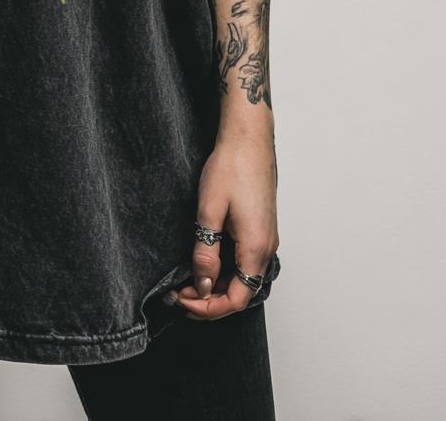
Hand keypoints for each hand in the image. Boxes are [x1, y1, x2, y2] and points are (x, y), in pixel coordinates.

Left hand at [173, 130, 278, 320]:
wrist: (249, 139)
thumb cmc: (231, 167)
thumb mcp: (209, 211)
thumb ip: (206, 252)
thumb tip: (203, 285)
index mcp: (256, 248)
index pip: (236, 299)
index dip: (208, 308)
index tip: (182, 300)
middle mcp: (267, 248)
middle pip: (241, 293)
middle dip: (209, 300)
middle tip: (178, 293)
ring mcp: (266, 238)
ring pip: (243, 278)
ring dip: (217, 285)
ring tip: (187, 280)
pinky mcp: (261, 229)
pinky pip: (245, 262)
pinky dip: (225, 270)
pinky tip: (205, 262)